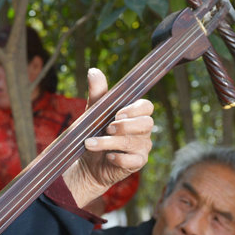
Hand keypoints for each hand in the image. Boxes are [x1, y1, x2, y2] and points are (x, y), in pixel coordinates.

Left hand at [63, 68, 153, 207]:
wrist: (87, 162)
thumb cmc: (94, 134)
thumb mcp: (93, 112)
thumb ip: (97, 93)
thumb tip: (94, 71)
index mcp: (135, 114)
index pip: (147, 106)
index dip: (134, 109)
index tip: (116, 113)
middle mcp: (142, 130)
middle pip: (146, 123)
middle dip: (125, 125)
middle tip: (106, 128)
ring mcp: (142, 147)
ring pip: (135, 142)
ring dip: (111, 142)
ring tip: (91, 143)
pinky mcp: (137, 162)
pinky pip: (135, 160)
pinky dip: (119, 158)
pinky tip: (107, 157)